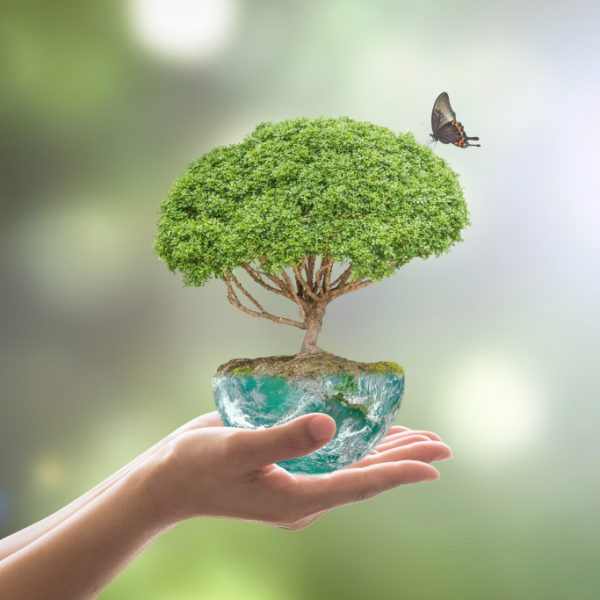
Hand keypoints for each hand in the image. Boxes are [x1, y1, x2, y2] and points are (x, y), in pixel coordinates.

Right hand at [148, 412, 451, 530]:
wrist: (166, 480)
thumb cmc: (196, 466)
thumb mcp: (237, 449)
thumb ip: (284, 438)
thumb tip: (331, 425)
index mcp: (297, 497)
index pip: (359, 484)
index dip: (399, 473)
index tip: (434, 467)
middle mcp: (304, 493)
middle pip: (365, 475)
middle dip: (405, 459)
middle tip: (442, 446)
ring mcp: (296, 481)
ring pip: (352, 465)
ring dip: (386, 451)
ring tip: (420, 440)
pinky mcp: (287, 466)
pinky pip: (332, 457)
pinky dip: (356, 444)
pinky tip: (369, 432)